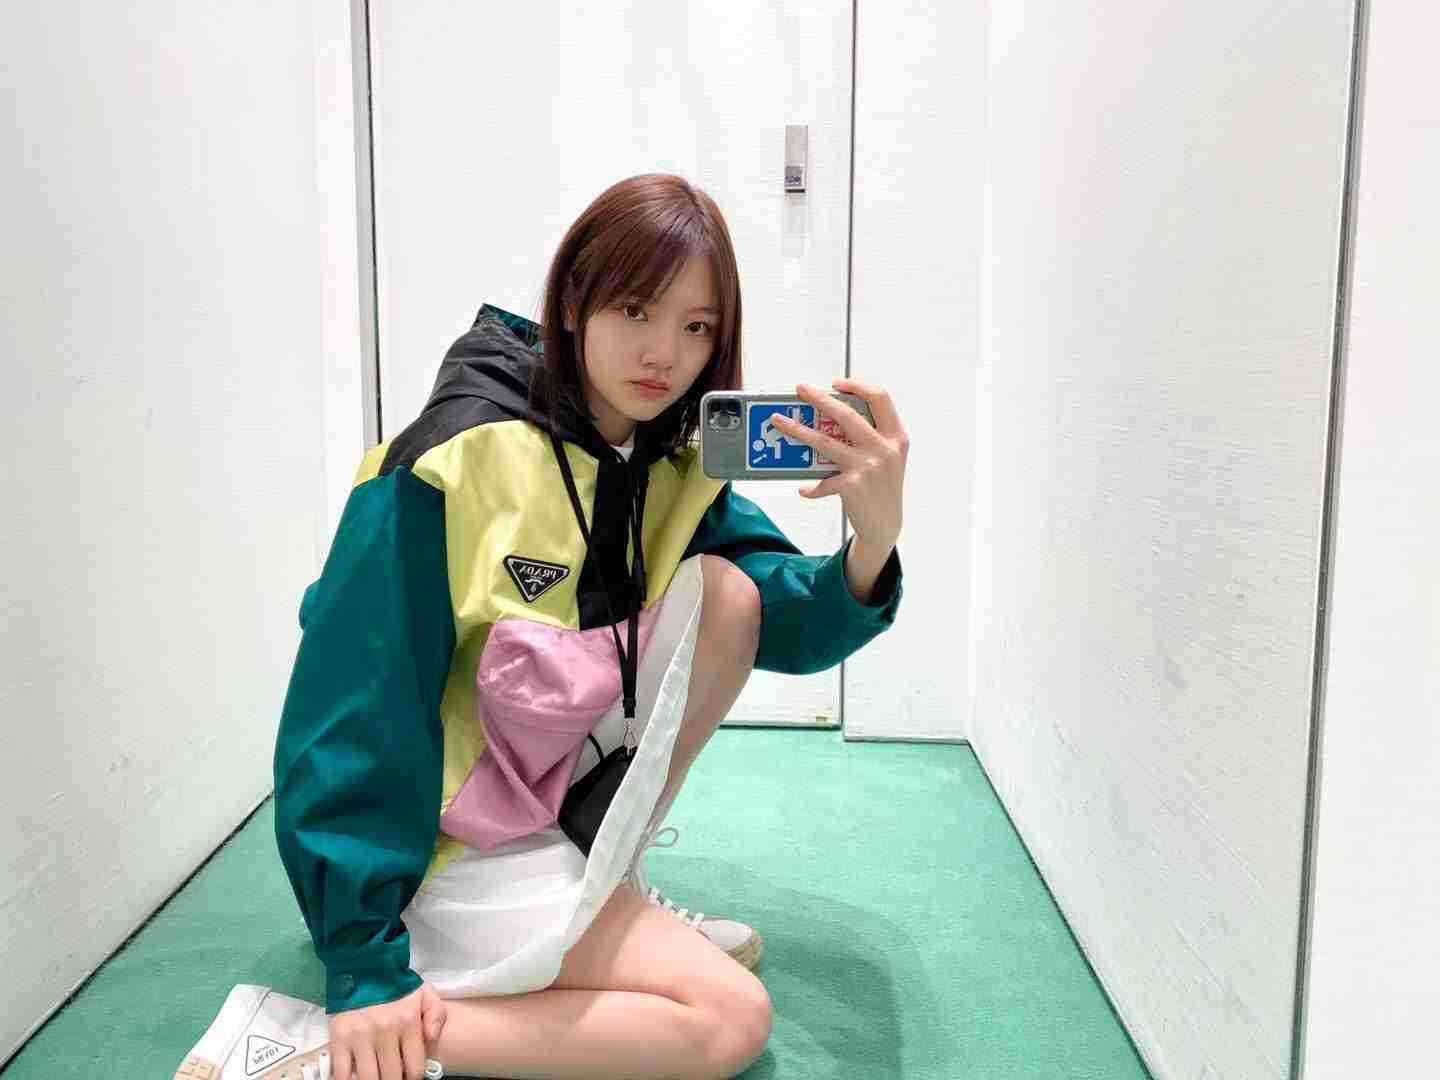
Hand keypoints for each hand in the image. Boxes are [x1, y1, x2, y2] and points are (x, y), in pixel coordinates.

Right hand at [330, 981, 446, 1079]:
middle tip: (393, 1076)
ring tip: (377, 1076)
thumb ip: (436, 1015)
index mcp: (407, 1022)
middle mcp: (385, 1032)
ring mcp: (360, 1037)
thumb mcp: (424, 992)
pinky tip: (355, 1078)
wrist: (362, 964)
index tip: (409, 1075)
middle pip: (392, 1077)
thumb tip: (432, 1039)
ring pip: (368, 1079)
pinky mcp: (338, 1038)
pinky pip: (341, 1073)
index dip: (413, 1077)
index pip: (414, 1067)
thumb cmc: (395, 983)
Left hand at [771, 378, 907, 553]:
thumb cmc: (883, 487)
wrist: (887, 526)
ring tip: (779, 422)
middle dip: (820, 398)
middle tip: (800, 389)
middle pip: (847, 414)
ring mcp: (867, 467)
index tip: (836, 383)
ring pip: (824, 441)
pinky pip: (822, 482)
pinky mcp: (851, 486)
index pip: (880, 398)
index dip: (858, 386)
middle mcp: (884, 449)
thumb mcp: (889, 458)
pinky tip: (803, 489)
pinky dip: (811, 487)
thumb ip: (872, 437)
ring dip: (797, 430)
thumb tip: (832, 417)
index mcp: (896, 437)